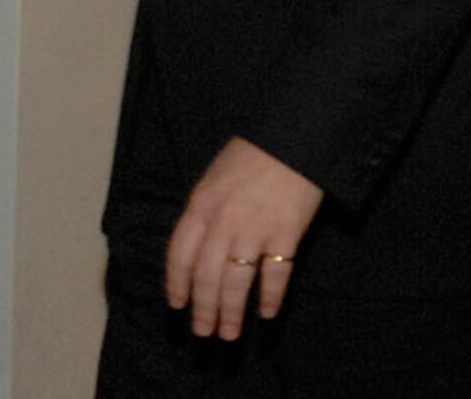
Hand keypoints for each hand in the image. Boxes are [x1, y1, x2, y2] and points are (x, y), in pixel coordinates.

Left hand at [165, 137, 323, 340]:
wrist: (293, 135)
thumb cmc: (253, 154)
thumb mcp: (214, 178)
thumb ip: (204, 211)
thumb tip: (197, 249)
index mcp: (200, 204)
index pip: (180, 254)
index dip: (176, 284)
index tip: (177, 306)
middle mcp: (222, 221)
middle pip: (206, 276)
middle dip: (202, 309)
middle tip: (203, 333)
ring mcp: (254, 229)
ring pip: (235, 282)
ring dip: (231, 313)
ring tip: (229, 334)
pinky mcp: (285, 235)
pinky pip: (275, 275)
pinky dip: (270, 298)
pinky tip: (267, 314)